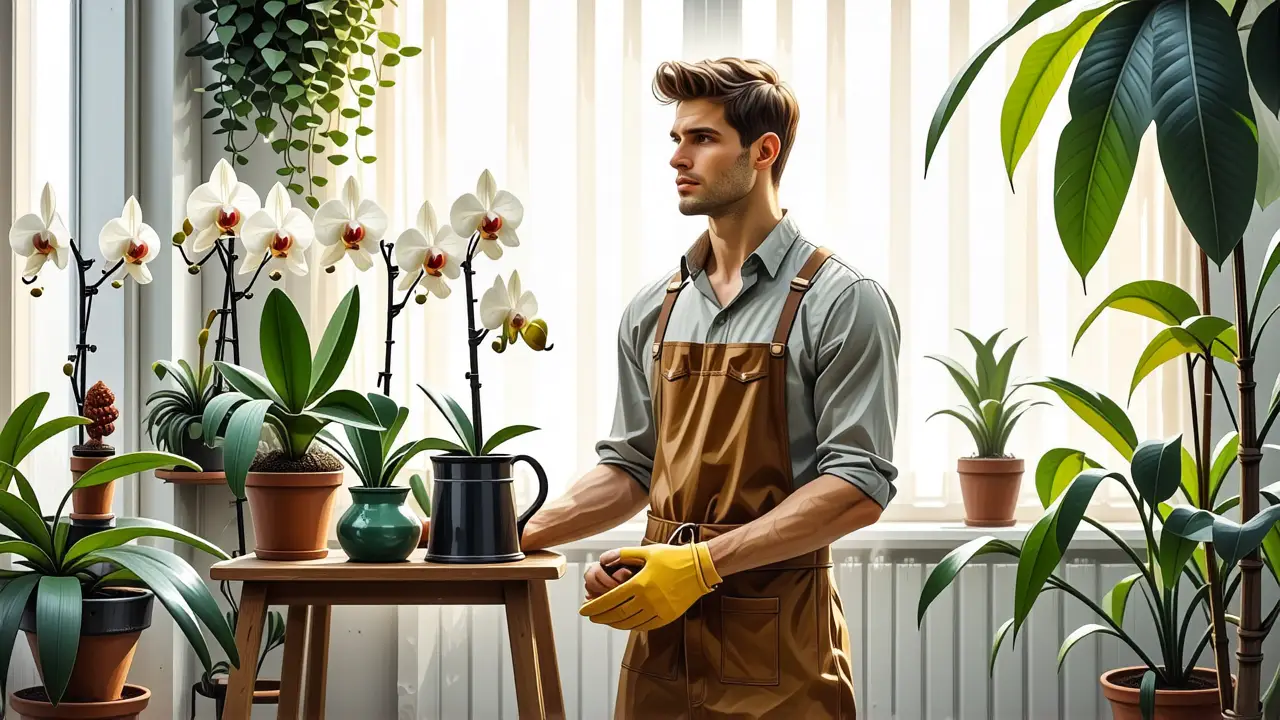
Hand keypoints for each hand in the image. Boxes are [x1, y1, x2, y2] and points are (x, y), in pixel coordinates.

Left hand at [578, 542, 721, 631]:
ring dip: (614, 623)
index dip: (595, 606)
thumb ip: (624, 555)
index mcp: (640, 584)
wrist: (700, 568)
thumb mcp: (647, 552)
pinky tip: (625, 623)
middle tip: (591, 617)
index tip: (584, 610)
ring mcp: (659, 610)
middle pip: (618, 614)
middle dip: (601, 617)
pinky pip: (645, 626)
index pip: (610, 600)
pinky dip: (631, 626)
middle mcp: (648, 600)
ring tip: (605, 620)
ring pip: (630, 623)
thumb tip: (605, 559)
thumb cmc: (673, 557)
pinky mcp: (668, 617)